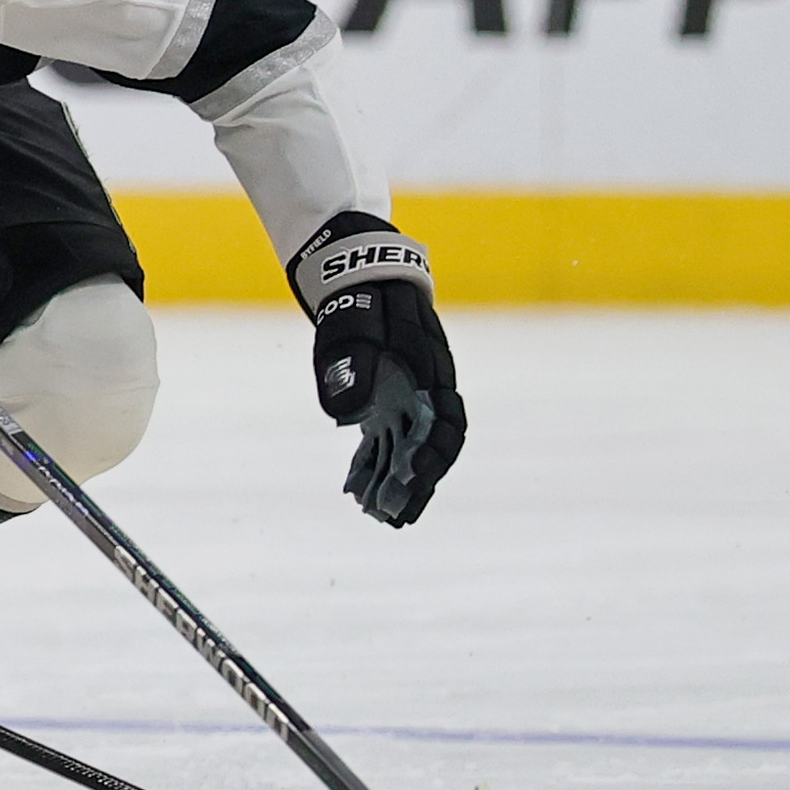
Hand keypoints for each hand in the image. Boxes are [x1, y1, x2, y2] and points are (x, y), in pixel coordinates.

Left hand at [291, 213, 463, 526]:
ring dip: (393, 482)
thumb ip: (350, 366)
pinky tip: (355, 491)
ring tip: (375, 515)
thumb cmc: (361, 298)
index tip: (412, 484)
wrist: (361, 272)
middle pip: (429, 446)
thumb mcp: (353, 325)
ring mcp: (407, 396)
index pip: (445, 424)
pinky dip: (372, 466)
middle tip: (392, 517)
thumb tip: (344, 419)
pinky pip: (385, 440)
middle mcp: (426, 390)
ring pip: (406, 449)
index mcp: (432, 371)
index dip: (432, 457)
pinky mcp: (386, 400)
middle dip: (415, 483)